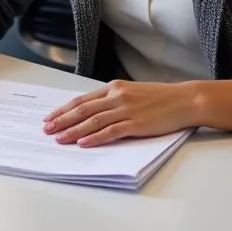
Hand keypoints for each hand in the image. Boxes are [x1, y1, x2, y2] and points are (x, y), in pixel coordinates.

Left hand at [42, 80, 196, 146]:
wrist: (185, 99)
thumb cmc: (160, 98)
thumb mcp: (131, 93)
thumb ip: (112, 101)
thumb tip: (93, 113)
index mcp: (113, 88)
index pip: (81, 100)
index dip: (63, 109)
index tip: (50, 117)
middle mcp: (116, 96)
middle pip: (82, 110)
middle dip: (62, 120)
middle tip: (47, 129)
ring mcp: (126, 109)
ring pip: (93, 121)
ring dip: (73, 131)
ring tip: (60, 139)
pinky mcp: (136, 123)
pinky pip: (111, 131)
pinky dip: (95, 137)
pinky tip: (84, 142)